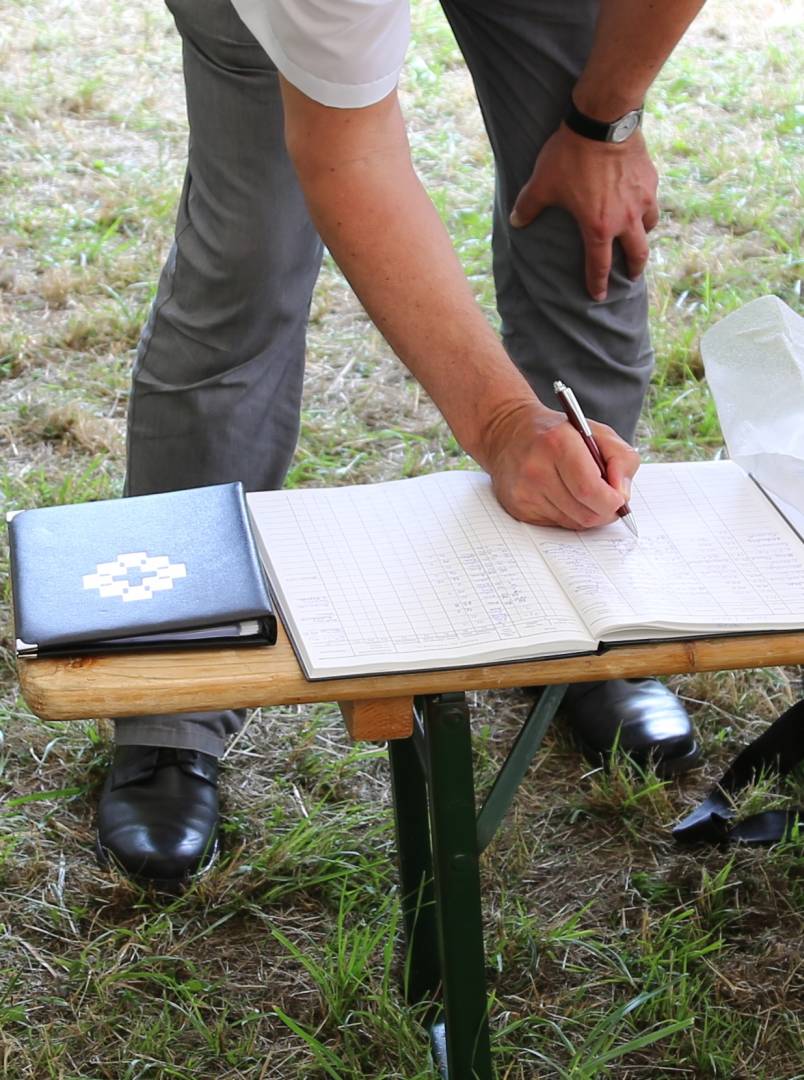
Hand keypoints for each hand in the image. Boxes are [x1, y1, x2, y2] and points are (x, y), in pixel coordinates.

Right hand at [479, 400, 639, 529]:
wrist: (507, 433)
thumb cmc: (557, 432)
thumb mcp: (597, 432)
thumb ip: (621, 458)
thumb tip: (622, 494)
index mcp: (557, 443)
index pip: (591, 490)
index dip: (612, 501)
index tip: (619, 498)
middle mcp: (536, 469)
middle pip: (585, 514)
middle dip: (604, 512)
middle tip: (608, 500)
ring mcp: (524, 492)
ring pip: (573, 524)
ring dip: (587, 514)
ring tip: (584, 494)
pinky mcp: (518, 508)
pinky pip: (557, 525)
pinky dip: (568, 515)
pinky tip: (564, 497)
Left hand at [509, 124, 658, 301]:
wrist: (603, 122)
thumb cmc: (570, 156)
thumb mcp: (542, 183)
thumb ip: (528, 207)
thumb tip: (516, 221)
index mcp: (598, 227)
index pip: (600, 266)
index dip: (598, 284)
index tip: (599, 296)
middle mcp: (626, 219)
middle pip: (637, 253)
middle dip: (634, 268)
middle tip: (632, 276)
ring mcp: (642, 199)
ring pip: (650, 226)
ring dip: (644, 236)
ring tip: (638, 237)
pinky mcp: (650, 178)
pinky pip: (651, 200)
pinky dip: (647, 207)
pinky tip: (640, 202)